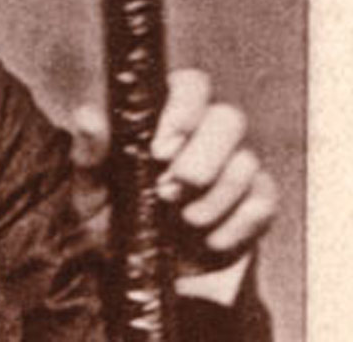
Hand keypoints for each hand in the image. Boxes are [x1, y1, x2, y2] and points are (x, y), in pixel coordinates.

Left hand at [71, 69, 278, 277]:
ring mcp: (236, 166)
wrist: (141, 267)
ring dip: (215, 196)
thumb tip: (89, 116)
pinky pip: (263, 202)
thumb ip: (91, 151)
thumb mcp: (91, 186)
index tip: (160, 150)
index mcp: (169, 115)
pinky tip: (210, 239)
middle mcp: (208, 133)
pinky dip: (236, 224)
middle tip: (169, 190)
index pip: (192, 86)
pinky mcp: (255, 202)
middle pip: (229, 118)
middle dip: (202, 158)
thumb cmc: (115, 212)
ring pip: (247, 162)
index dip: (184, 111)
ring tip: (184, 219)